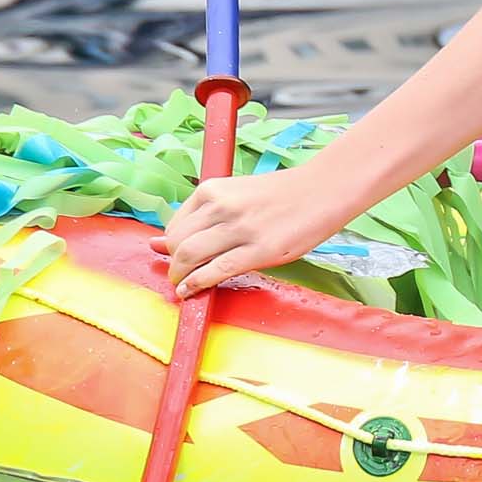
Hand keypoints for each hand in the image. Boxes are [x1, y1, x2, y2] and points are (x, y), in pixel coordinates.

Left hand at [151, 166, 355, 296]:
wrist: (323, 190)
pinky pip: (216, 271)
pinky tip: (191, 291)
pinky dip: (196, 284)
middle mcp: (221, 206)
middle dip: (173, 264)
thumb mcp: (236, 195)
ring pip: (189, 256)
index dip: (172, 246)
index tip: (178, 257)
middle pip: (177, 243)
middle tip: (179, 275)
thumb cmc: (282, 194)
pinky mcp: (259, 250)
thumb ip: (201, 218)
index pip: (175, 226)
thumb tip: (157, 243)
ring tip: (183, 284)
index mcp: (213, 190)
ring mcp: (239, 228)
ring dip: (180, 276)